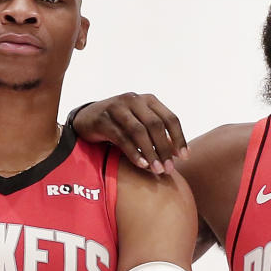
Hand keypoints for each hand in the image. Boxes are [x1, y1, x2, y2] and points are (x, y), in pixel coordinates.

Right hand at [72, 93, 188, 174]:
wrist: (86, 118)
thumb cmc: (120, 124)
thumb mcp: (141, 125)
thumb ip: (159, 136)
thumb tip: (181, 154)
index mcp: (148, 100)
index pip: (170, 118)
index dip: (179, 138)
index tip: (184, 157)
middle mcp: (134, 100)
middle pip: (156, 125)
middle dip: (165, 148)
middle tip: (169, 169)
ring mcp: (117, 108)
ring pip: (139, 131)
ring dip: (151, 152)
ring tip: (157, 170)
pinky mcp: (103, 119)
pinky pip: (122, 138)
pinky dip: (134, 152)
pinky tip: (141, 165)